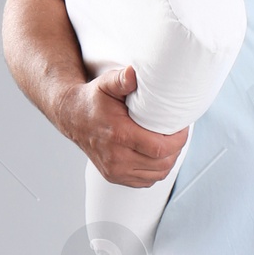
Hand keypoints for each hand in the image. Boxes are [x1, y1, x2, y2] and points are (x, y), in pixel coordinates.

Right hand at [57, 63, 188, 188]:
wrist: (71, 117)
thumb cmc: (92, 100)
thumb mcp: (106, 84)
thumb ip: (122, 79)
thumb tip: (134, 73)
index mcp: (119, 135)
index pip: (160, 148)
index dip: (178, 140)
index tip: (182, 128)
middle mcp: (116, 157)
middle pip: (162, 163)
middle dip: (176, 149)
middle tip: (178, 134)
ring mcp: (115, 170)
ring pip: (157, 175)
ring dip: (168, 161)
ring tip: (169, 144)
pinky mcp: (113, 176)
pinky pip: (145, 181)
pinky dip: (156, 171)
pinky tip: (156, 156)